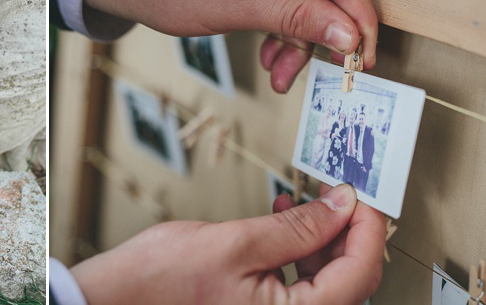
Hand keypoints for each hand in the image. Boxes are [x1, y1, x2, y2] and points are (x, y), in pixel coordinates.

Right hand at [71, 184, 385, 304]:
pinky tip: (284, 221)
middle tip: (339, 192)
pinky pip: (301, 286)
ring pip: (327, 281)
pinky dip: (300, 252)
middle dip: (347, 231)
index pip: (359, 274)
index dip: (368, 228)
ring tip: (307, 202)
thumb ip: (298, 227)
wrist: (117, 299)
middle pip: (349, 279)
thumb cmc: (162, 281)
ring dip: (323, 239)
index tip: (365, 194)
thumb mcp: (236, 242)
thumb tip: (343, 205)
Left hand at [83, 0, 377, 92]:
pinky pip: (285, 15)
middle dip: (323, 39)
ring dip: (298, 47)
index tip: (361, 54)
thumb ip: (295, 17)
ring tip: (280, 75)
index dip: (356, 16)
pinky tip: (269, 61)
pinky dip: (281, 41)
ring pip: (306, 12)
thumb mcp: (237, 6)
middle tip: (330, 71)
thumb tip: (346, 34)